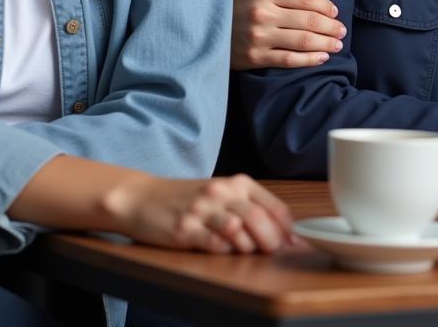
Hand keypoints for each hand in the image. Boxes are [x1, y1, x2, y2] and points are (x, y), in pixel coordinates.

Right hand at [102, 172, 298, 253]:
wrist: (143, 198)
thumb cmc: (188, 198)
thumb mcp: (222, 194)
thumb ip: (249, 208)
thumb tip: (282, 233)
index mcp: (237, 183)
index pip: (273, 205)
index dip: (287, 228)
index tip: (294, 244)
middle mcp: (221, 192)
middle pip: (258, 218)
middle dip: (272, 241)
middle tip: (275, 254)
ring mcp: (202, 209)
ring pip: (238, 230)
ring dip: (249, 247)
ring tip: (248, 252)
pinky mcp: (184, 228)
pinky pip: (213, 243)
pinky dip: (224, 251)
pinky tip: (223, 252)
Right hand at [231, 0, 344, 70]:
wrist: (204, 30)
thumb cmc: (232, 0)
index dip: (324, 5)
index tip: (335, 11)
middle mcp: (262, 14)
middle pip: (308, 20)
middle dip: (330, 26)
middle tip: (342, 29)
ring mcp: (259, 37)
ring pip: (302, 41)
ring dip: (326, 43)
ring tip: (338, 43)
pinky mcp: (255, 57)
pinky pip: (289, 60)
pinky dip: (309, 60)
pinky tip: (322, 57)